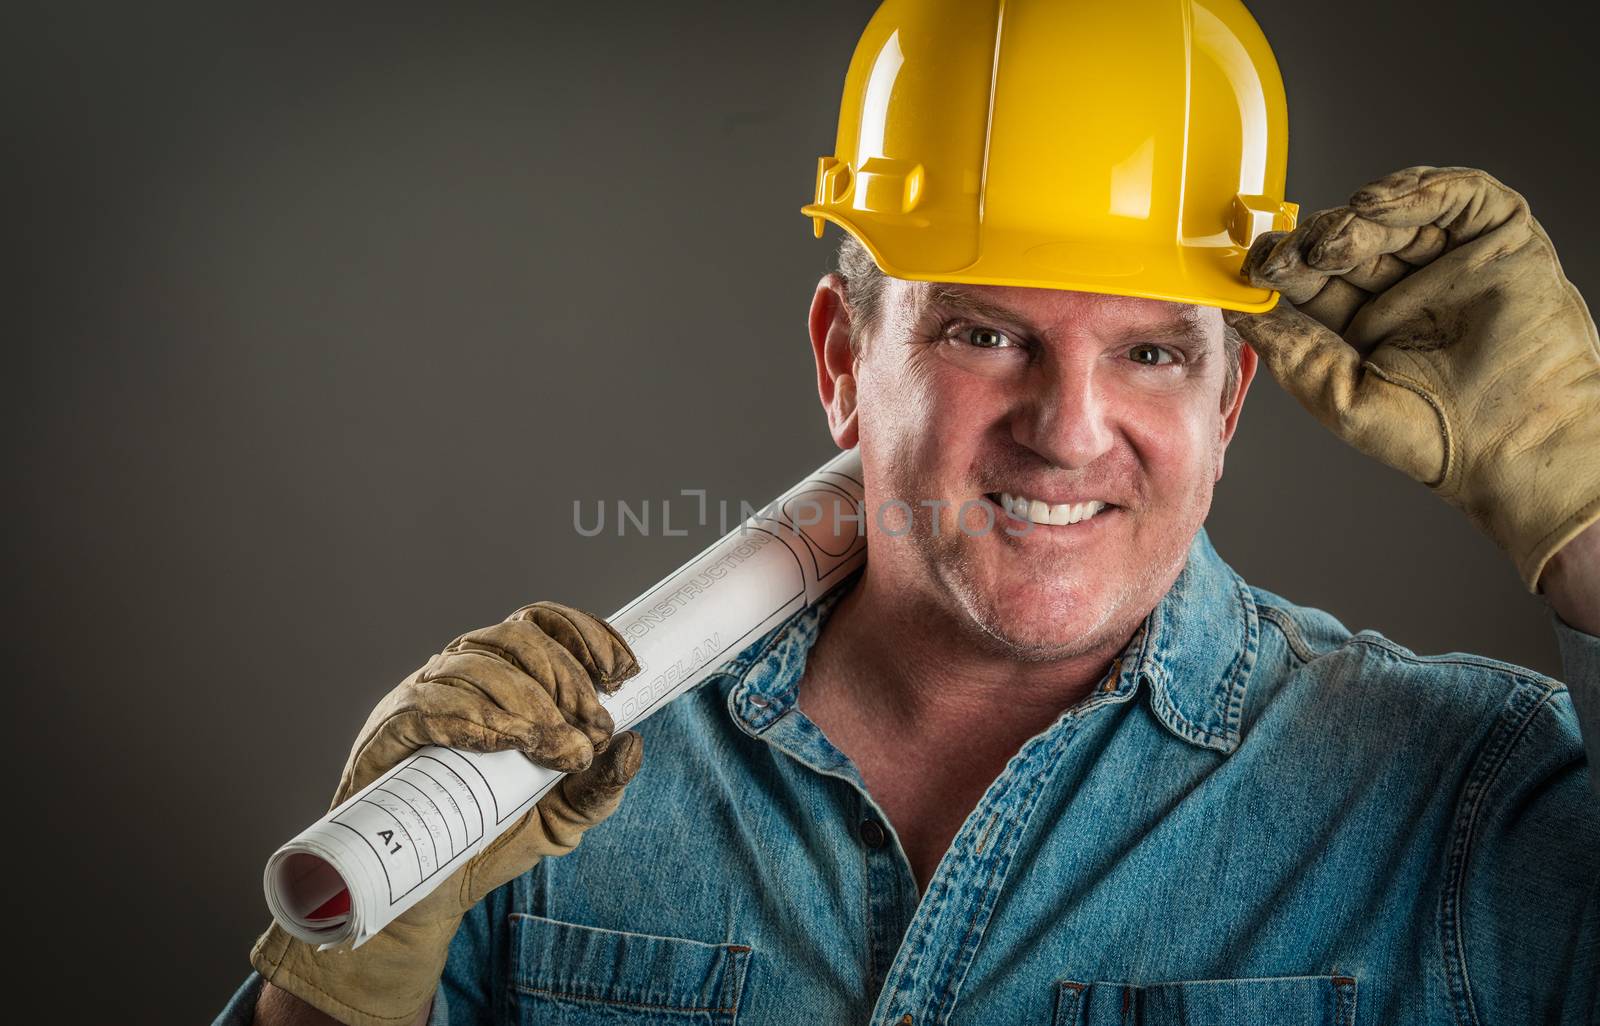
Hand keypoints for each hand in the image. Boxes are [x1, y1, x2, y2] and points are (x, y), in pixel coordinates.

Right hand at [250, 602, 642, 1025]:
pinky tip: (504, 743)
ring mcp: (421, 700)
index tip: (622, 674)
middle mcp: (461, 675)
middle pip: (516, 638)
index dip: (585, 635)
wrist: (430, 895)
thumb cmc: (494, 840)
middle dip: (565, 679)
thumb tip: (633, 744)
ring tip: (554, 750)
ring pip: (476, 666)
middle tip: (589, 733)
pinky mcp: (388, 735)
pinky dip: (474, 718)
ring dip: (528, 704)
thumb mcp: (562, 817)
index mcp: (504, 678)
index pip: (543, 623)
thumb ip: (600, 787)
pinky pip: (428, 706)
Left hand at [1224, 166, 1599, 591]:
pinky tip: (1374, 204)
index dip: (1285, 265)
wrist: (1515, 445)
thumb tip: (1238, 313)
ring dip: (1355, 217)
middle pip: (1351, 240)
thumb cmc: (1436, 438)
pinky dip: (1415, 188)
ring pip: (1397, 213)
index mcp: (1368, 325)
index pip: (1316, 280)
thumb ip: (1291, 350)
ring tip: (1331, 237)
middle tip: (1290, 249)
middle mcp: (1408, 288)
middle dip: (1315, 239)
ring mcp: (1454, 261)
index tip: (1255, 263)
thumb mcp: (1341, 394)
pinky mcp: (1501, 239)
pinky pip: (1458, 195)